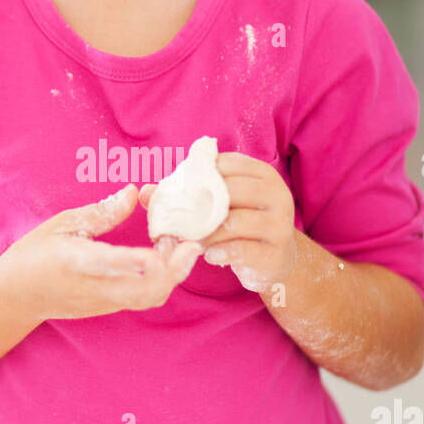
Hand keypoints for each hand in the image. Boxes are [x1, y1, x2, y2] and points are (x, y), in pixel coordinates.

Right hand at [0, 184, 203, 321]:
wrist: (16, 298)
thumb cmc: (34, 255)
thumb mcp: (61, 225)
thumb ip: (100, 212)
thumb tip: (132, 193)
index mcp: (75, 262)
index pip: (109, 264)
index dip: (136, 261)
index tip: (158, 252)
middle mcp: (93, 287)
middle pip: (143, 291)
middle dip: (173, 271)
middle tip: (191, 244)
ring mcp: (103, 303)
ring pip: (148, 298)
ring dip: (172, 275)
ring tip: (180, 247)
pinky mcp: (109, 308)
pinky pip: (144, 298)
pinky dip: (162, 280)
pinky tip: (166, 259)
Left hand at [140, 152, 295, 295]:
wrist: (277, 260)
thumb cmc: (242, 225)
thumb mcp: (220, 204)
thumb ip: (186, 194)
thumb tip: (144, 192)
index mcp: (262, 174)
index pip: (226, 163)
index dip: (198, 176)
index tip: (182, 192)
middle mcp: (276, 195)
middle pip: (230, 191)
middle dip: (199, 206)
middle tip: (181, 220)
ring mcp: (279, 225)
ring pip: (234, 222)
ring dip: (205, 233)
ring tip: (193, 240)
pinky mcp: (275, 254)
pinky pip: (241, 250)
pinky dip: (218, 252)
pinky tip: (209, 256)